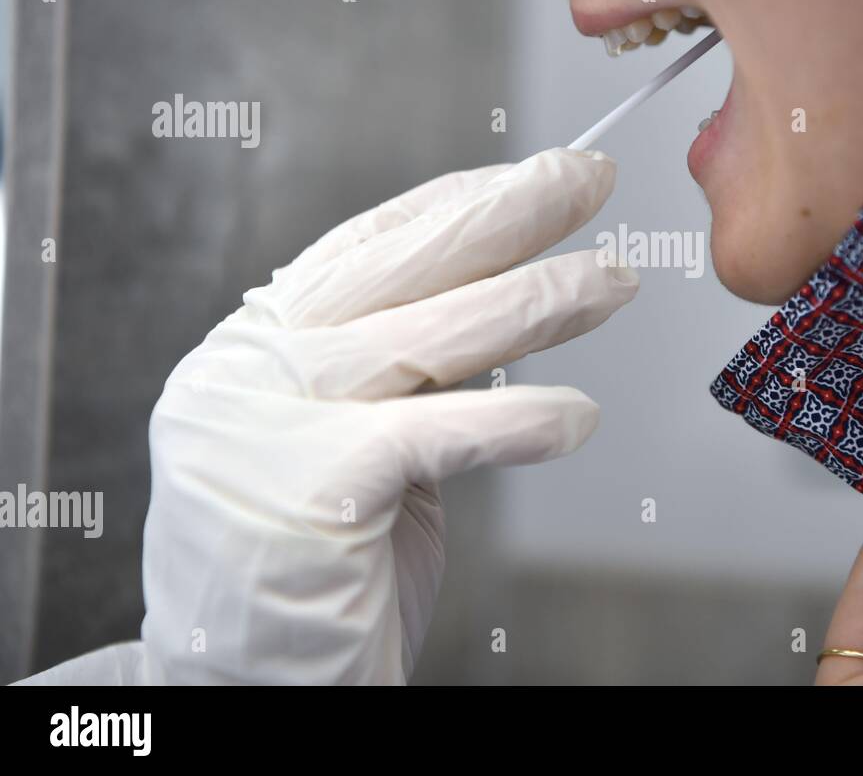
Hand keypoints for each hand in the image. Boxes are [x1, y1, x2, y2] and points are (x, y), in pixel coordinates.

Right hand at [139, 147, 636, 683]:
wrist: (247, 690)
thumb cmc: (311, 571)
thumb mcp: (346, 444)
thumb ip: (395, 375)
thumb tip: (502, 304)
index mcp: (256, 347)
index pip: (368, 248)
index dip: (460, 202)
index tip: (539, 173)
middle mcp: (247, 369)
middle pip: (401, 270)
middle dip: (508, 215)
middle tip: (590, 177)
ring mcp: (265, 424)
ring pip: (428, 337)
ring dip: (538, 302)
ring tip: (615, 280)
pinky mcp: (307, 490)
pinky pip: (437, 434)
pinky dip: (517, 422)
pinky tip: (580, 416)